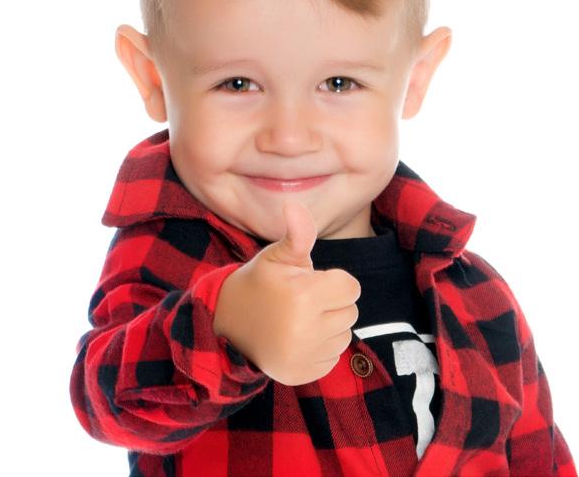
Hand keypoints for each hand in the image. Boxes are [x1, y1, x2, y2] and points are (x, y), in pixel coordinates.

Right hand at [212, 200, 361, 385]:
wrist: (227, 324)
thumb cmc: (261, 283)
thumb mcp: (277, 256)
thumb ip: (297, 234)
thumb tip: (294, 205)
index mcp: (303, 296)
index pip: (351, 287)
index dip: (333, 281)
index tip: (310, 281)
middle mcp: (306, 330)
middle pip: (350, 311)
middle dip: (331, 303)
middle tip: (302, 300)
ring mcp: (303, 357)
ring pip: (344, 335)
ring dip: (328, 325)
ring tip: (299, 318)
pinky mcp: (302, 375)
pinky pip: (332, 357)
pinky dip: (320, 348)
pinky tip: (297, 338)